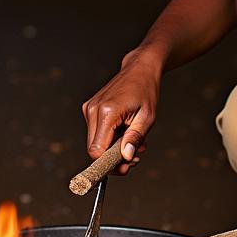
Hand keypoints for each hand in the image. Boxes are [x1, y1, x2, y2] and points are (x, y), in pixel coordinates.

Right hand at [81, 52, 159, 175]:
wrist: (140, 69)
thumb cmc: (146, 91)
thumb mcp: (147, 118)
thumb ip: (135, 138)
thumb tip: (125, 157)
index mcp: (107, 112)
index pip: (97, 150)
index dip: (109, 165)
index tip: (125, 168)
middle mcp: (93, 110)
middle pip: (94, 149)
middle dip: (114, 158)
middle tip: (135, 157)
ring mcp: (89, 109)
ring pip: (96, 143)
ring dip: (114, 148)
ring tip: (135, 142)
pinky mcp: (89, 109)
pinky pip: (97, 133)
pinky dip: (111, 139)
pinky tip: (126, 133)